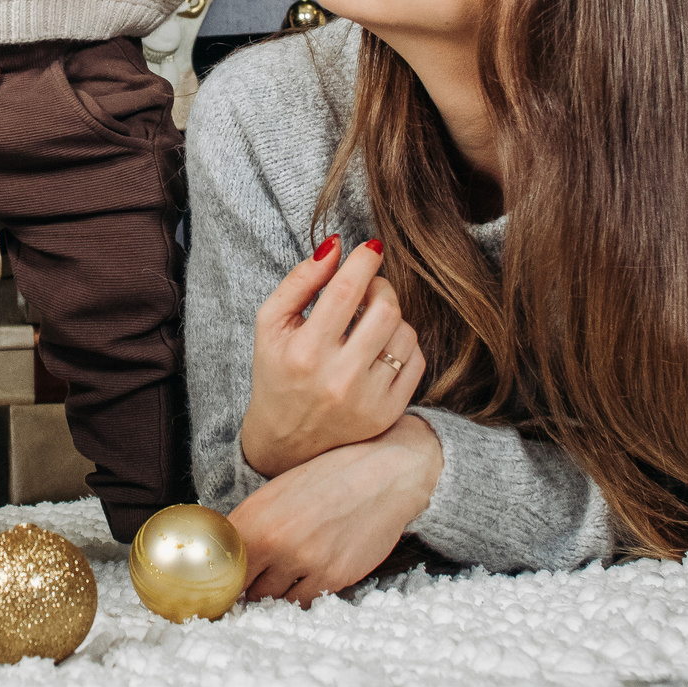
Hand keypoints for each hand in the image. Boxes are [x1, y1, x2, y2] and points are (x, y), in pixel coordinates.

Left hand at [232, 415, 443, 604]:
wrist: (384, 472)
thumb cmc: (330, 476)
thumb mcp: (277, 490)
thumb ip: (250, 523)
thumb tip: (227, 551)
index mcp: (254, 517)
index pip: (220, 565)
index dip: (219, 576)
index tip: (220, 582)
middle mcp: (275, 543)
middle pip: (243, 588)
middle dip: (247, 585)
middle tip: (256, 578)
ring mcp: (306, 563)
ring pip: (273, 599)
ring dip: (274, 592)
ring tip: (285, 573)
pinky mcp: (334, 578)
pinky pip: (304, 602)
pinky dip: (301, 594)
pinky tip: (307, 576)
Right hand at [239, 237, 424, 477]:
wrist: (287, 441)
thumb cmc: (277, 372)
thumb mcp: (271, 324)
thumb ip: (300, 281)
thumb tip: (336, 246)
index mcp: (304, 353)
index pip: (344, 292)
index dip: (364, 261)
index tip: (371, 247)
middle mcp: (339, 379)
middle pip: (385, 309)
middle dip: (380, 286)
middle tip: (367, 288)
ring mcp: (368, 400)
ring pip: (405, 333)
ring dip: (391, 316)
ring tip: (369, 321)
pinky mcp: (388, 414)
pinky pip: (417, 361)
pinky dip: (402, 344)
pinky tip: (380, 347)